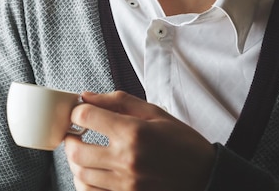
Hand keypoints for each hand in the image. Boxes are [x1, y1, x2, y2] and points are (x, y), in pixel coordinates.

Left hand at [64, 91, 214, 190]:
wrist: (208, 177)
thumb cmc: (182, 142)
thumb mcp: (154, 113)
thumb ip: (118, 102)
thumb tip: (86, 96)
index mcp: (133, 132)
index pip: (85, 117)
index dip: (77, 112)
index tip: (80, 113)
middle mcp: (127, 160)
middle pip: (75, 150)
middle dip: (69, 139)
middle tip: (75, 134)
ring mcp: (126, 185)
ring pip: (80, 175)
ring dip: (76, 162)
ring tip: (84, 153)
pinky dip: (85, 184)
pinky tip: (92, 173)